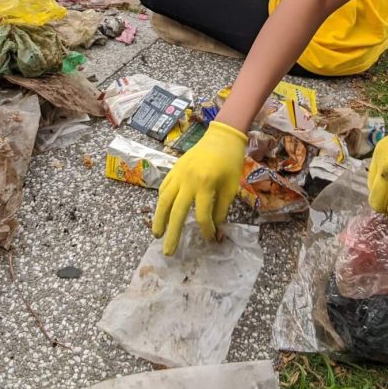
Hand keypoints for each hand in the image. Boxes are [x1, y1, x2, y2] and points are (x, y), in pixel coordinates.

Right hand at [152, 121, 246, 254]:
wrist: (222, 136)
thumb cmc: (230, 162)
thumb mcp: (231, 187)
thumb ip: (221, 208)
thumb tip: (215, 228)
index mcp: (206, 185)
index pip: (202, 215)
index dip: (206, 230)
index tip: (210, 238)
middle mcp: (189, 181)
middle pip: (177, 211)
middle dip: (173, 233)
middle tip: (168, 252)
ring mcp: (179, 174)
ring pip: (164, 200)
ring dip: (159, 218)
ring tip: (156, 234)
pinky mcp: (174, 169)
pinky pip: (164, 187)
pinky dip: (161, 201)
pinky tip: (160, 211)